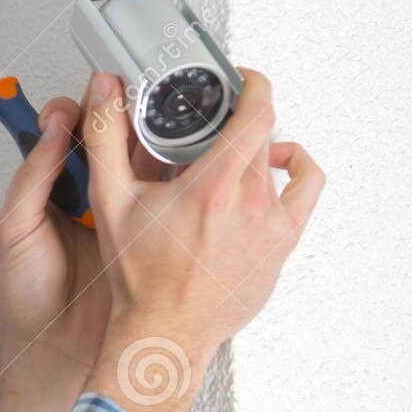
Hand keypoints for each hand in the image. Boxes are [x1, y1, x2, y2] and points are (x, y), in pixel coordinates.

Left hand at [0, 95, 153, 411]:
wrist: (55, 356)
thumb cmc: (25, 301)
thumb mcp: (15, 230)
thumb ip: (34, 176)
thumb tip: (54, 126)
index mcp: (54, 191)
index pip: (73, 134)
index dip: (87, 107)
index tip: (100, 84)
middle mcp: (91, 201)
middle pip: (116, 143)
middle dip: (132, 115)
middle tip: (146, 90)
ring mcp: (125, 222)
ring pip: (147, 168)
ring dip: (162, 142)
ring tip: (174, 118)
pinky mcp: (150, 243)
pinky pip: (170, 205)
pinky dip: (183, 185)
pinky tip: (192, 165)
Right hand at [79, 68, 324, 411]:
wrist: (163, 331)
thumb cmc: (139, 279)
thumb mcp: (109, 201)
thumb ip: (106, 138)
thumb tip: (107, 93)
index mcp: (212, 187)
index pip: (257, 112)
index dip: (252, 85)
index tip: (241, 79)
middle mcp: (251, 204)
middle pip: (264, 134)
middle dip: (239, 121)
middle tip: (214, 124)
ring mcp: (273, 227)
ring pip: (277, 164)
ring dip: (254, 151)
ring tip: (229, 156)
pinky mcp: (282, 246)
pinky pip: (304, 193)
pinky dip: (292, 173)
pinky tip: (273, 173)